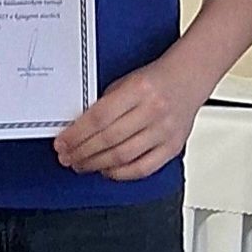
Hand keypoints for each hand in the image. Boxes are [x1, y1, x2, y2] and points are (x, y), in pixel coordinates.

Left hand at [54, 53, 208, 181]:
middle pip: (109, 139)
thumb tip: (78, 131)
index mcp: (139, 90)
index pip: (99, 118)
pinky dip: (121, 173)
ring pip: (123, 156)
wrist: (188, 78)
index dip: (76, 134)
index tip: (63, 142)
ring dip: (96, 164)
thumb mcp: (125, 83)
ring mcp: (165, 131)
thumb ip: (104, 105)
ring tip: (82, 164)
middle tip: (67, 157)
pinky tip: (107, 170)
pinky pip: (143, 168)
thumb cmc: (155, 80)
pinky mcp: (172, 147)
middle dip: (82, 152)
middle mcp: (154, 111)